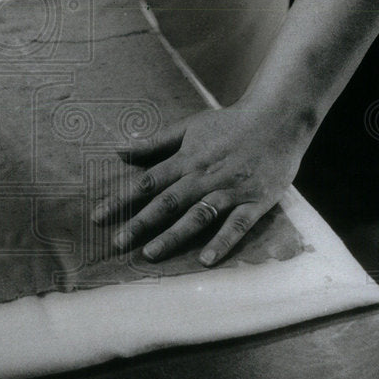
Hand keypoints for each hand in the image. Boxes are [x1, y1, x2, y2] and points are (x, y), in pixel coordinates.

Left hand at [91, 101, 314, 265]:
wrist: (278, 117)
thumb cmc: (230, 123)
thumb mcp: (189, 127)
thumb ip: (154, 142)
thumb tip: (118, 150)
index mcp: (186, 159)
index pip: (147, 181)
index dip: (121, 199)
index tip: (99, 217)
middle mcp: (204, 176)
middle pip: (167, 202)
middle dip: (140, 223)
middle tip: (117, 243)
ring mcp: (230, 190)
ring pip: (197, 216)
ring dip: (173, 236)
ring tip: (150, 254)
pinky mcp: (255, 201)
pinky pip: (237, 225)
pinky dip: (223, 241)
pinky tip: (207, 260)